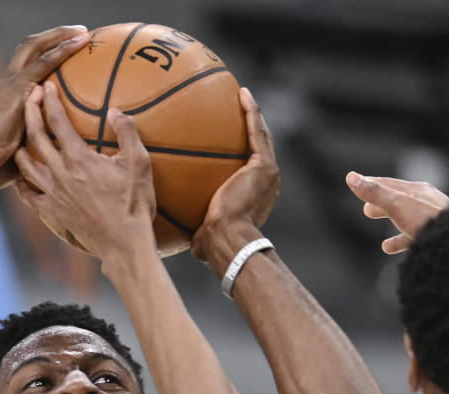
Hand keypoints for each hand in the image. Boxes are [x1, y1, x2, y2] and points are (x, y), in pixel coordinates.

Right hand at [0, 26, 90, 190]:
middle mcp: (10, 81)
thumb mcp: (25, 149)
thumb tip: (62, 155)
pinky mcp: (18, 89)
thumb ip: (40, 141)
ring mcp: (12, 82)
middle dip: (55, 36)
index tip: (67, 49)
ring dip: (61, 37)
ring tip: (83, 33)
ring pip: (37, 48)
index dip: (46, 53)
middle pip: (32, 47)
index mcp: (10, 93)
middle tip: (79, 33)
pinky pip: (43, 63)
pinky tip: (78, 44)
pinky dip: (61, 51)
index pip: (28, 64)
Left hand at [15, 84, 156, 260]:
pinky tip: (21, 179)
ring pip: (26, 165)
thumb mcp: (139, 165)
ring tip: (20, 136)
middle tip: (29, 99)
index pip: (57, 120)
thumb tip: (115, 111)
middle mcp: (61, 173)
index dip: (50, 100)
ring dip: (21, 146)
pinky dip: (23, 185)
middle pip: (36, 137)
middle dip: (30, 113)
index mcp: (79, 158)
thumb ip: (127, 133)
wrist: (124, 246)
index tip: (47, 85)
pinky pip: (30, 196)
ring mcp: (54, 194)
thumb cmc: (134, 205)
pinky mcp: (54, 212)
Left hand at [191, 87, 279, 270]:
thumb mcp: (201, 233)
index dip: (243, 152)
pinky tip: (242, 94)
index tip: (232, 141)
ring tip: (243, 96)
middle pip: (259, 148)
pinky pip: (256, 132)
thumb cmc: (212, 244)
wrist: (228, 241)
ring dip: (254, 115)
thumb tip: (179, 231)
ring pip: (262, 137)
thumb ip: (196, 225)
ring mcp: (268, 174)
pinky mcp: (264, 166)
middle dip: (252, 128)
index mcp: (255, 198)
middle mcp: (267, 184)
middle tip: (240, 110)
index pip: (250, 169)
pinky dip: (252, 112)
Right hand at [345, 175, 448, 253]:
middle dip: (381, 202)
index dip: (372, 184)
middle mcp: (426, 203)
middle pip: (398, 200)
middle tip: (366, 207)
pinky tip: (388, 248)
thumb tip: (350, 177)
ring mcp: (432, 221)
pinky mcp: (435, 238)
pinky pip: (413, 237)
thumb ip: (374, 193)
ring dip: (388, 219)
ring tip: (376, 225)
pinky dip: (398, 240)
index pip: (390, 184)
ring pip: (405, 218)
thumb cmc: (426, 220)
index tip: (358, 183)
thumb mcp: (396, 204)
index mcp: (418, 190)